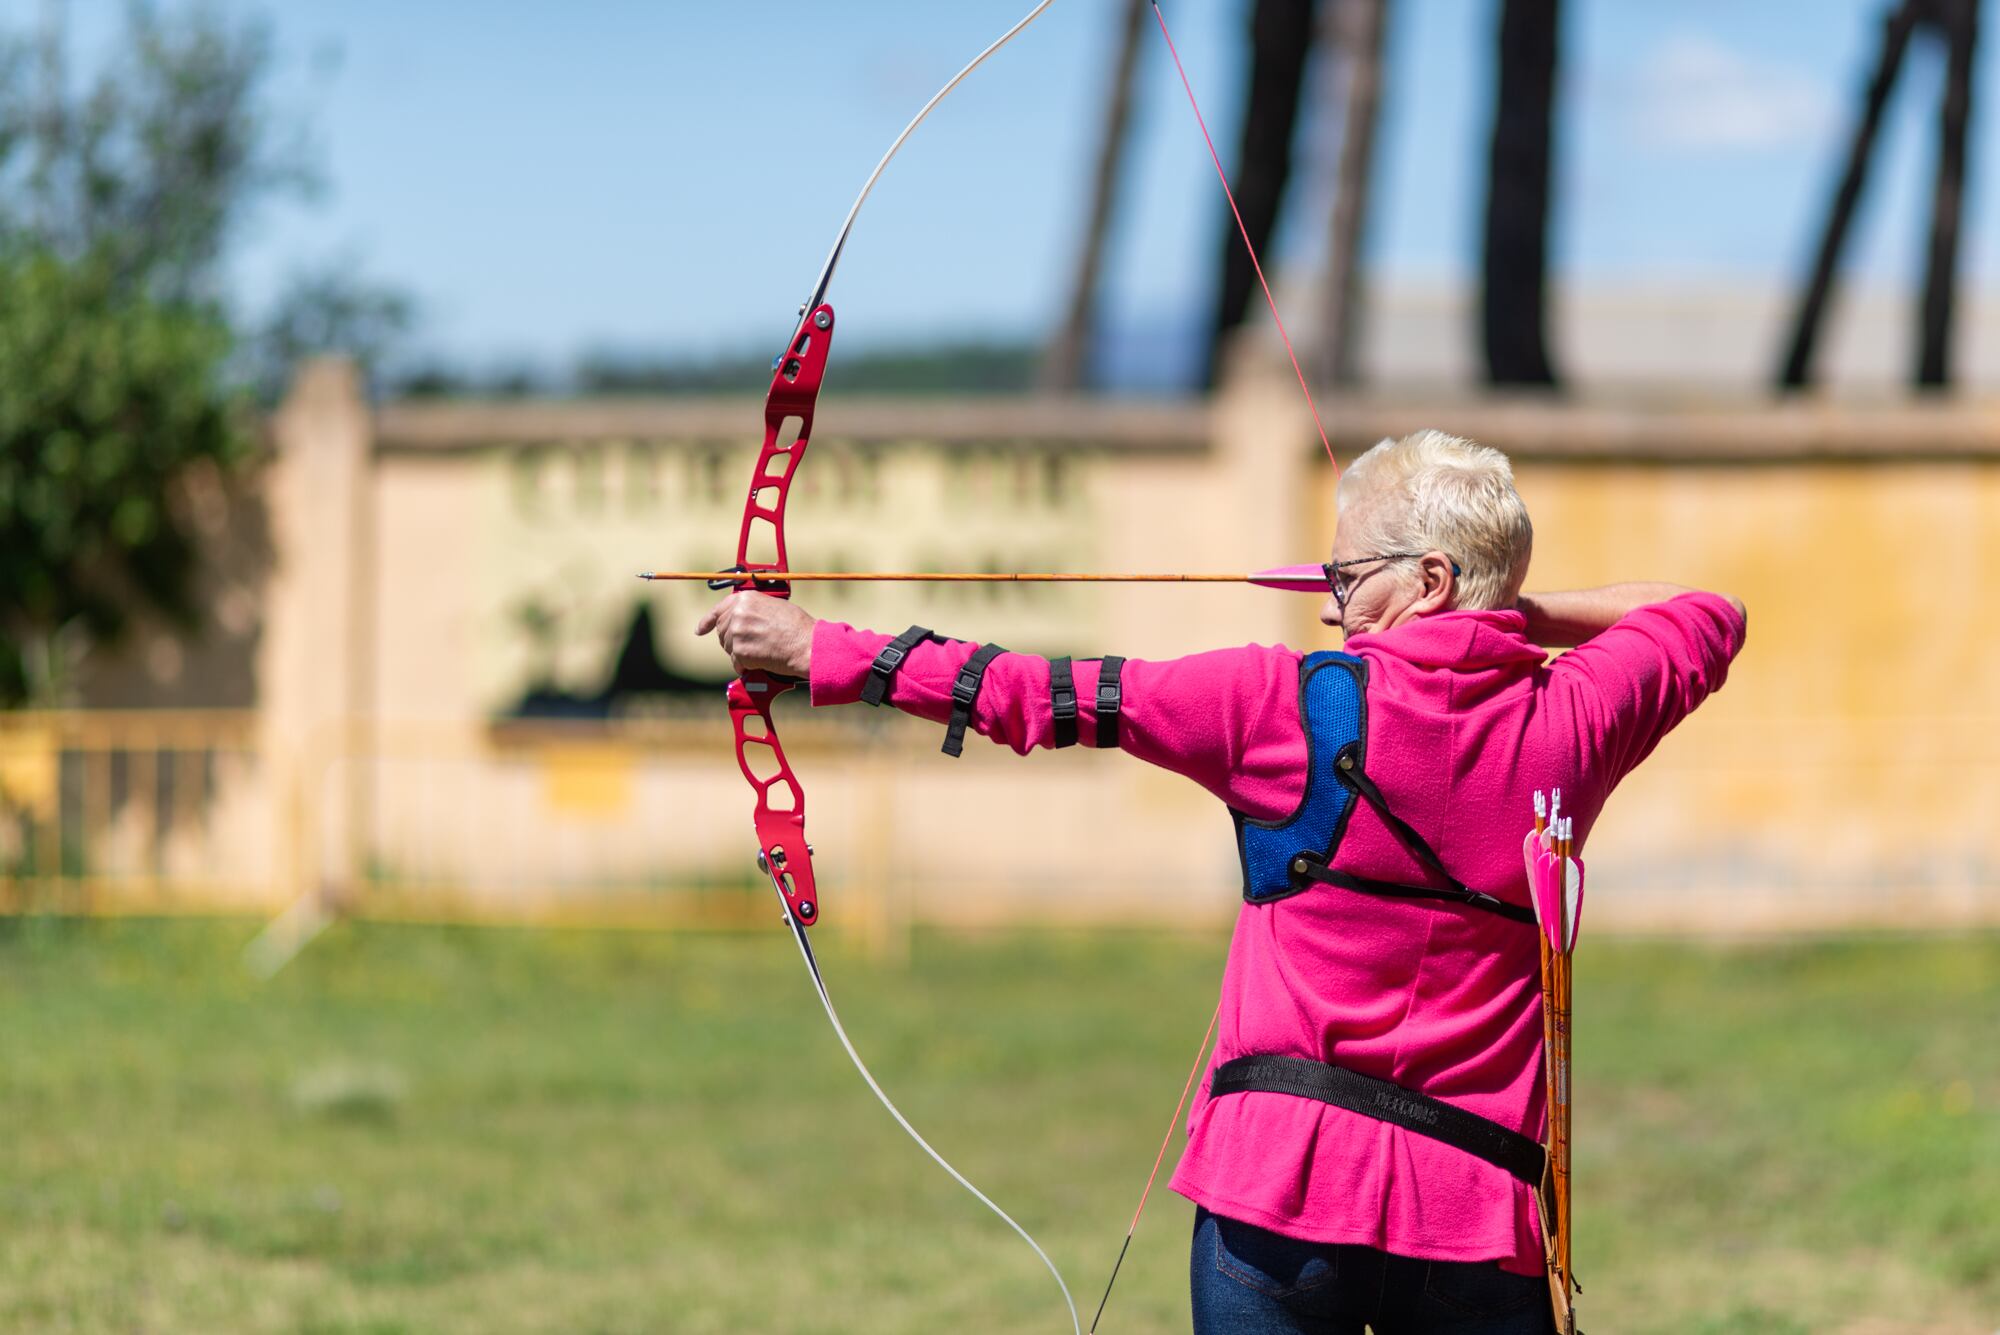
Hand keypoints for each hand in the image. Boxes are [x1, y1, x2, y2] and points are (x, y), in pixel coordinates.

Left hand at [697, 592, 815, 677]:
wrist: (807, 645)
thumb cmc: (797, 627)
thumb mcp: (774, 606)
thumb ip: (752, 610)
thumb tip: (740, 619)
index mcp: (745, 599)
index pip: (718, 610)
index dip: (707, 622)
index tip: (700, 630)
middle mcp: (738, 613)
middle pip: (722, 631)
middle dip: (732, 641)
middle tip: (748, 646)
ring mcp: (737, 632)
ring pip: (728, 648)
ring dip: (740, 654)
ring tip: (760, 653)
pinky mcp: (740, 652)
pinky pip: (735, 662)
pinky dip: (745, 666)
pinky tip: (758, 663)